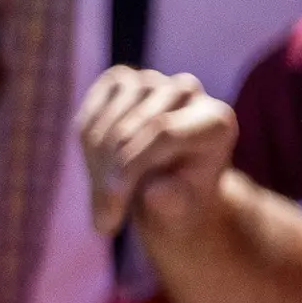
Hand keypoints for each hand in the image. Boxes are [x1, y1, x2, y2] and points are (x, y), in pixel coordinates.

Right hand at [79, 65, 238, 241]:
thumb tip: (157, 191)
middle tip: (102, 220)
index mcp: (216, 120)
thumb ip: (174, 201)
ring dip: (96, 168)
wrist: (168, 187)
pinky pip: (90, 117)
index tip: (110, 215)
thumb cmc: (179, 200)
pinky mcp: (120, 82)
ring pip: (108, 123)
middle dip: (109, 177)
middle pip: (131, 128)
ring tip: (103, 201)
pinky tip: (98, 173)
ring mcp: (151, 82)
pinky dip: (86, 150)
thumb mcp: (182, 211)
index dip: (129, 170)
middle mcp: (187, 92)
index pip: (162, 132)